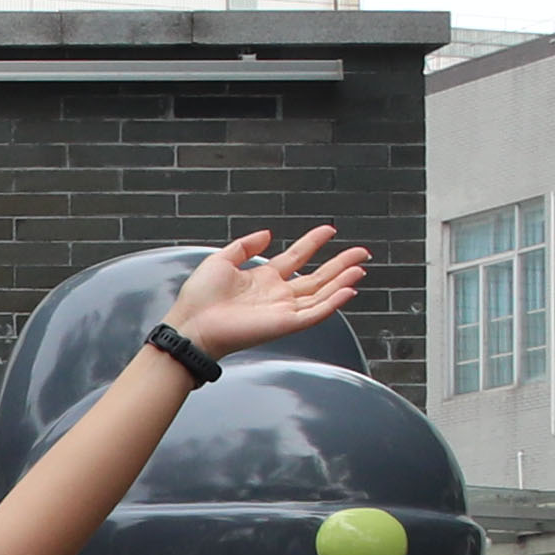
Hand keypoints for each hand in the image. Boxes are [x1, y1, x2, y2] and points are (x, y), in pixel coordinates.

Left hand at [164, 226, 371, 360]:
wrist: (192, 324)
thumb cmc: (200, 298)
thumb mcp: (221, 260)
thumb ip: (246, 245)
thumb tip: (268, 234)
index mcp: (263, 279)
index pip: (297, 257)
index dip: (313, 243)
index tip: (329, 230)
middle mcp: (277, 295)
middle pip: (317, 277)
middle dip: (341, 264)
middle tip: (362, 252)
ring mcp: (283, 310)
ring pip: (322, 294)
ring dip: (343, 281)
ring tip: (361, 267)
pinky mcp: (285, 324)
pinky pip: (316, 314)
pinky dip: (334, 303)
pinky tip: (348, 291)